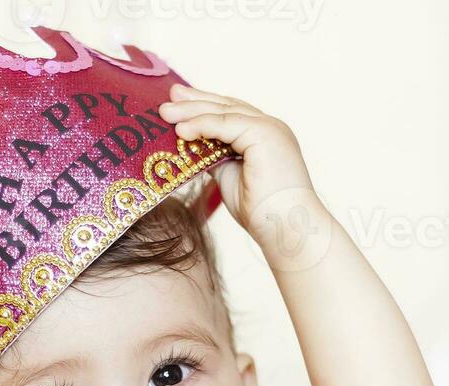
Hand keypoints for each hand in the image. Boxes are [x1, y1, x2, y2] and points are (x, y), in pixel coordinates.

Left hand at [158, 84, 322, 253]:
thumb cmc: (259, 211)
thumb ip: (215, 157)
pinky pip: (226, 123)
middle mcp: (270, 127)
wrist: (284, 227)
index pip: (231, 113)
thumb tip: (192, 147)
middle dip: (195, 100)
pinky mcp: (265, 134)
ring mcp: (270, 128)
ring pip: (224, 112)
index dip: (203, 106)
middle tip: (168, 96)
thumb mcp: (228, 177)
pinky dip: (202, 124)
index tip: (177, 102)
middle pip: (226, 106)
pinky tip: (181, 129)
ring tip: (165, 112)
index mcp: (264, 135)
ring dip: (192, 110)